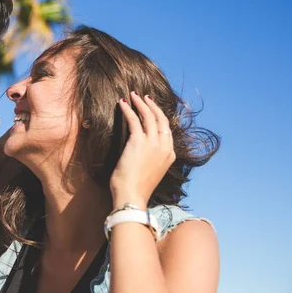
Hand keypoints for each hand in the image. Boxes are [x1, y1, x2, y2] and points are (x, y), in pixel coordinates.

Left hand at [109, 92, 175, 207]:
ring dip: (140, 103)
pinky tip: (122, 103)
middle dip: (152, 105)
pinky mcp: (138, 142)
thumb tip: (143, 152)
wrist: (131, 196)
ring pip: (149, 116)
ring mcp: (153, 144)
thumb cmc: (137, 188)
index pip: (167, 130)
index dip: (159, 116)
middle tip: (143, 97)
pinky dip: (128, 110)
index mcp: (170, 155)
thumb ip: (152, 158)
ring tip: (132, 95)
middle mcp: (164, 147)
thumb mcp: (151, 171)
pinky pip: (134, 120)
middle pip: (161, 119)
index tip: (151, 108)